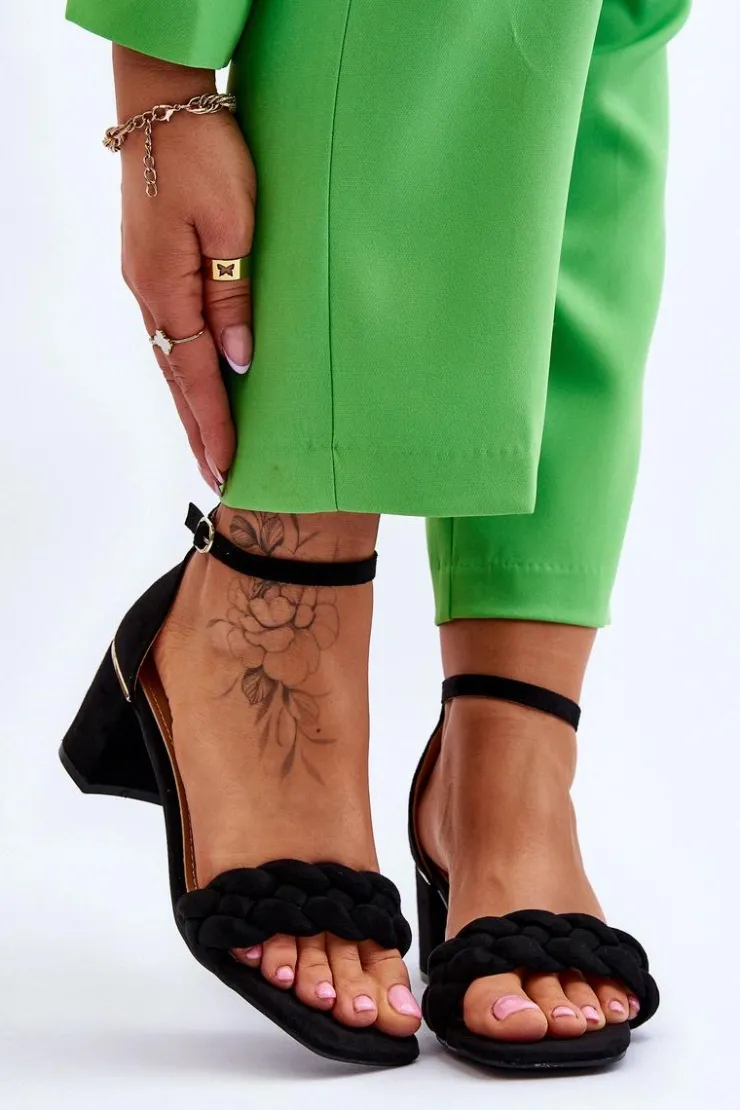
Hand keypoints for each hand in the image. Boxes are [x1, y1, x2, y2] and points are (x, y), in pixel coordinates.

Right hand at [114, 47, 255, 493]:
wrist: (165, 104)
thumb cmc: (204, 156)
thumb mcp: (231, 226)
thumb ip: (234, 297)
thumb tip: (238, 360)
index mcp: (167, 290)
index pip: (195, 376)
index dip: (214, 425)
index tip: (228, 468)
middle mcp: (151, 294)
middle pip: (176, 378)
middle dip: (198, 430)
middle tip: (217, 477)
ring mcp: (149, 280)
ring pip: (172, 358)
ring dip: (192, 404)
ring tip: (209, 444)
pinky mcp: (157, 265)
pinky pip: (174, 332)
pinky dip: (187, 368)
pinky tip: (199, 382)